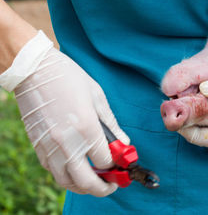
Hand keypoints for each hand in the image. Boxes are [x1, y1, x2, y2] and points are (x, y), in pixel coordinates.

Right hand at [2, 31, 129, 195]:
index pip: (105, 160)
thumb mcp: (98, 97)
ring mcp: (49, 147)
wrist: (34, 71)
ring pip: (67, 182)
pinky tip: (76, 169)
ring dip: (83, 187)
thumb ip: (111, 125)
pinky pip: (53, 172)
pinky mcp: (38, 147)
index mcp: (86, 128)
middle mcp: (67, 143)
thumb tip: (123, 143)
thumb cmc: (69, 79)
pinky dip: (66, 176)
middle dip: (103, 188)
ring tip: (95, 181)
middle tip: (112, 184)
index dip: (117, 164)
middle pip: (87, 181)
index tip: (122, 161)